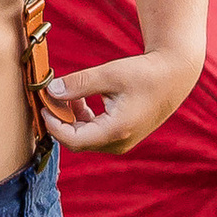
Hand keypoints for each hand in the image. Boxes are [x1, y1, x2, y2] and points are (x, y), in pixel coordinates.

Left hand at [44, 50, 197, 153]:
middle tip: (49, 98)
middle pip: (76, 141)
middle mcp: (119, 143)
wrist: (173, 77)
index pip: (72, 140)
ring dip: (71, 119)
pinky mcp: (122, 136)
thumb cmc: (144, 74)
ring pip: (84, 138)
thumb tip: (50, 91)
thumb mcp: (108, 75)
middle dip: (59, 120)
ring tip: (69, 94)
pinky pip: (94, 134)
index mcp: (116, 131)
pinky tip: (81, 99)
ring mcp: (121, 142)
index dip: (53, 125)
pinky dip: (83, 119)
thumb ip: (78, 84)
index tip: (43, 106)